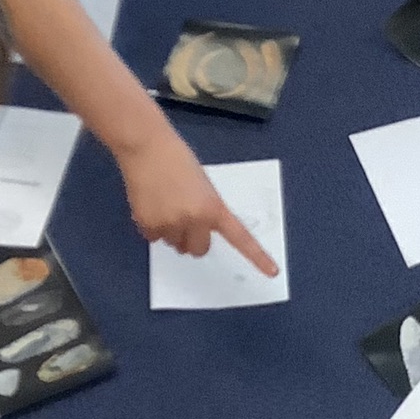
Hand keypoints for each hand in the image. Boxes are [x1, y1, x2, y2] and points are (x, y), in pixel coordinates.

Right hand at [120, 129, 277, 273]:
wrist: (146, 146)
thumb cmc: (177, 158)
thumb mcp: (202, 185)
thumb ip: (206, 208)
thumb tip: (198, 230)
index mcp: (214, 207)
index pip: (240, 237)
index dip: (256, 256)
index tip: (272, 272)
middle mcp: (194, 220)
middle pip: (199, 250)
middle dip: (194, 240)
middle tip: (186, 220)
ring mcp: (170, 225)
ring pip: (174, 244)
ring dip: (173, 233)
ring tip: (165, 204)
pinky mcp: (147, 225)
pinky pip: (153, 238)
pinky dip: (153, 228)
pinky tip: (151, 205)